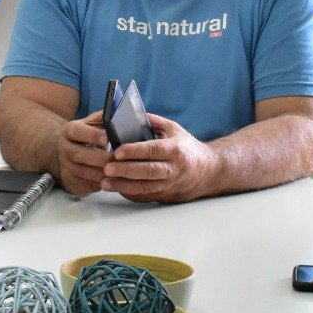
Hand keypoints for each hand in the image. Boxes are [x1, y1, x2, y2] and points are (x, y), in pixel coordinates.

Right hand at [57, 113, 112, 196]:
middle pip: (80, 155)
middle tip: (118, 160)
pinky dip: (98, 185)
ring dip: (101, 174)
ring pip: (82, 172)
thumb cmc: (88, 136)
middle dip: (100, 159)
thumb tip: (124, 112)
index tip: (107, 139)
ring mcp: (65, 166)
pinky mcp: (69, 182)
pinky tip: (111, 182)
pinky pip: (84, 186)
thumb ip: (106, 118)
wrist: (68, 152)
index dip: (91, 135)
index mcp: (70, 131)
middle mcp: (64, 148)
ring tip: (117, 172)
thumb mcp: (94, 123)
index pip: (77, 132)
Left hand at [100, 114, 218, 202]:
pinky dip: (130, 193)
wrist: (207, 171)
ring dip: (124, 186)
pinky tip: (116, 189)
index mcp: (175, 149)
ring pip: (145, 187)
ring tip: (105, 183)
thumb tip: (130, 116)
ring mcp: (170, 185)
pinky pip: (146, 196)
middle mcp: (173, 168)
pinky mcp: (165, 195)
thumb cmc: (186, 147)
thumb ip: (153, 122)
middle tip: (107, 168)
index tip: (118, 151)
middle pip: (148, 171)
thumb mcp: (174, 129)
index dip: (135, 151)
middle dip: (126, 170)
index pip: (153, 150)